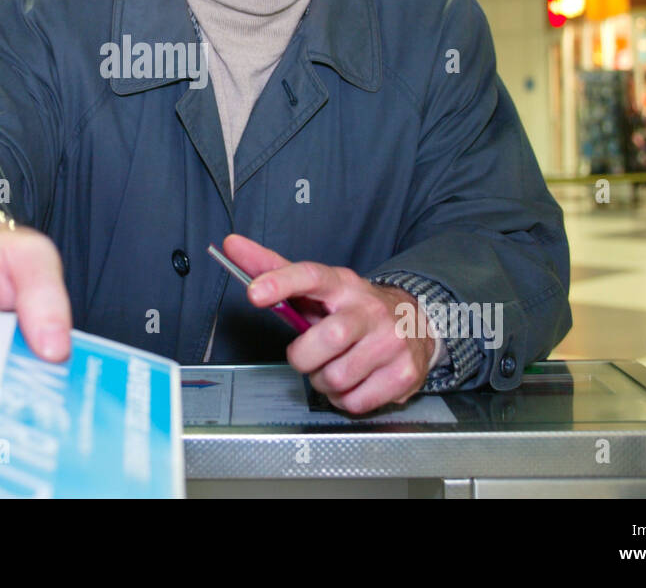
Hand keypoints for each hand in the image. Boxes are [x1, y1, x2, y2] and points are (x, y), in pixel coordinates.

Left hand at [222, 234, 434, 414]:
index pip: (311, 276)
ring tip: (333, 367)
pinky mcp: (404, 374)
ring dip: (324, 381)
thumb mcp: (315, 289)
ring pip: (337, 377)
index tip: (255, 293)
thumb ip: (272, 269)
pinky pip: (355, 401)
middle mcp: (370, 309)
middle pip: (327, 338)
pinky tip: (354, 382)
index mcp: (342, 284)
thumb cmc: (351, 309)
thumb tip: (231, 245)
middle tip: (309, 355)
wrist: (414, 325)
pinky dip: (344, 399)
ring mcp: (392, 341)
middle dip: (305, 357)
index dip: (281, 283)